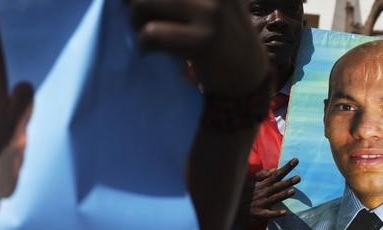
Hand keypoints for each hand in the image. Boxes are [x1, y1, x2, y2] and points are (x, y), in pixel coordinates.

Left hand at [127, 0, 268, 97]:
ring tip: (147, 34)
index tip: (138, 5)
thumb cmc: (214, 30)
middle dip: (135, 4)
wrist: (246, 70)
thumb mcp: (202, 0)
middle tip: (141, 20)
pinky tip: (151, 50)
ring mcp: (210, 10)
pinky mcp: (203, 40)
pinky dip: (144, 44)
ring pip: (141, 4)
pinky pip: (151, 34)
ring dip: (136, 22)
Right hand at [243, 158, 299, 222]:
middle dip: (287, 182)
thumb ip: (262, 175)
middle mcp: (263, 193)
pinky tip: (284, 213)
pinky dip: (276, 214)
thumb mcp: (249, 181)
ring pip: (274, 198)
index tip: (296, 160)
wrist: (231, 207)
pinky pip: (268, 214)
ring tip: (293, 191)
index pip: (276, 174)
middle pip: (277, 186)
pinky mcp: (259, 214)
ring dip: (283, 195)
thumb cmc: (242, 193)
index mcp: (262, 184)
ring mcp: (261, 204)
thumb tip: (275, 169)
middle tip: (298, 178)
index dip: (286, 168)